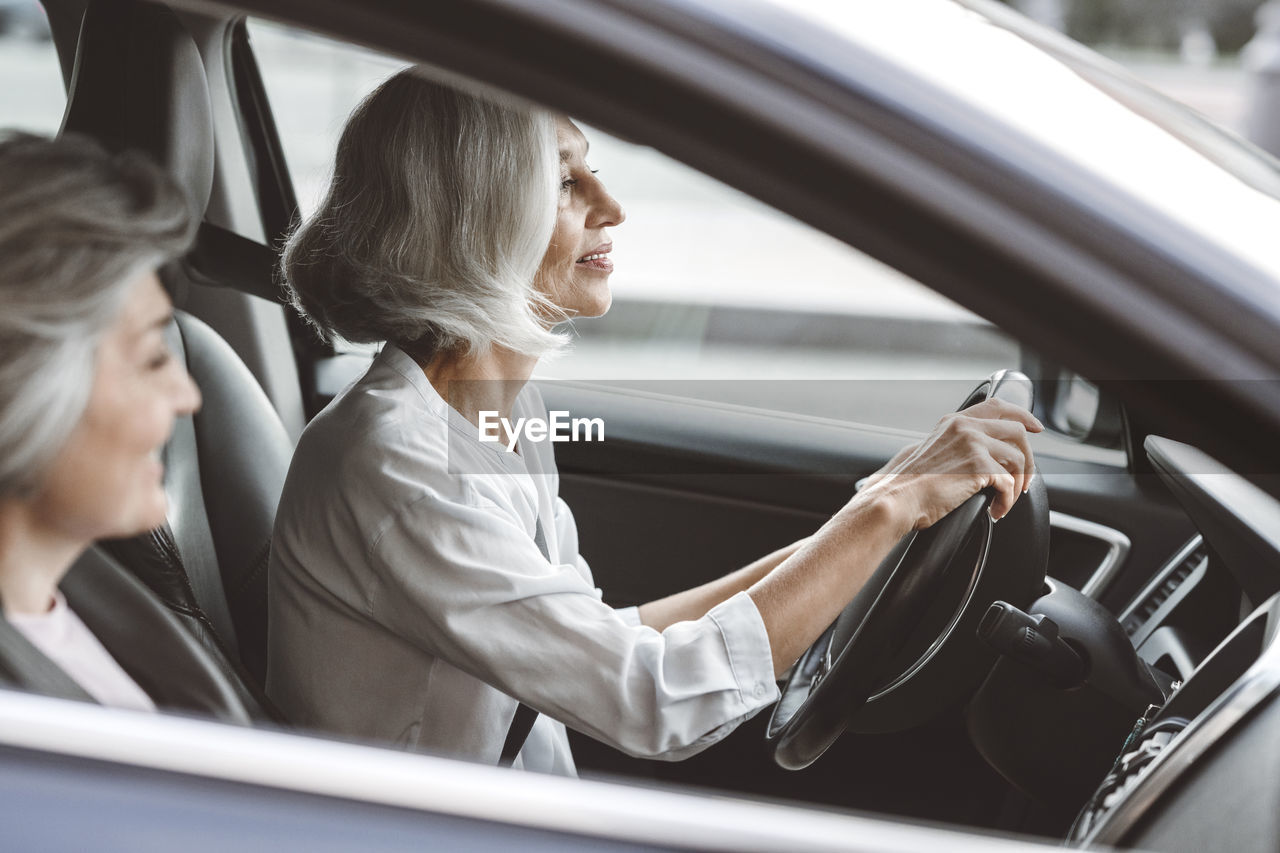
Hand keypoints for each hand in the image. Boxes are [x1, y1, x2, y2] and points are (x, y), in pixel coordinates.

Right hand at [861, 398, 1042, 529]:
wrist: (897, 498)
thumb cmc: (907, 485)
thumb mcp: (933, 453)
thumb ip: (956, 446)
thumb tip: (981, 460)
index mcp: (953, 422)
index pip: (997, 406)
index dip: (1022, 415)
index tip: (1035, 427)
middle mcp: (965, 427)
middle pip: (1017, 430)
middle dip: (1028, 458)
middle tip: (1024, 480)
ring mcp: (973, 443)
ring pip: (1018, 459)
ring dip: (1017, 485)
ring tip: (1004, 501)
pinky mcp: (980, 466)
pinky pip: (1009, 484)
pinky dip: (1006, 502)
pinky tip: (995, 510)